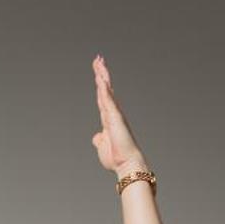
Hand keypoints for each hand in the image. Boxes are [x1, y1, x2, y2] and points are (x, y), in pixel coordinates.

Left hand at [90, 54, 144, 174]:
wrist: (126, 164)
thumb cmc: (116, 158)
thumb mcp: (103, 146)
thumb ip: (100, 139)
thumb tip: (97, 136)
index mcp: (109, 119)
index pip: (102, 97)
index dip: (99, 84)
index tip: (97, 71)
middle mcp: (112, 113)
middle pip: (105, 89)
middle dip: (101, 73)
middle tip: (98, 59)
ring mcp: (114, 114)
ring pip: (107, 90)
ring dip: (102, 75)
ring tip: (98, 62)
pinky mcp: (115, 117)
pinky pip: (108, 100)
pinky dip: (103, 89)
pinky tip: (99, 78)